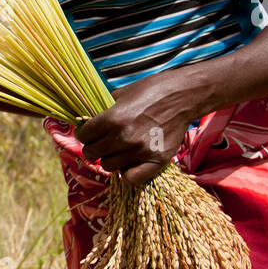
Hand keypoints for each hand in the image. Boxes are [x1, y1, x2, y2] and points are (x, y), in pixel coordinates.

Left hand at [75, 72, 202, 187]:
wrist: (184, 95)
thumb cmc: (152, 90)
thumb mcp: (122, 93)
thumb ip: (104, 110)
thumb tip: (87, 121)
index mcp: (113, 119)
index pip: (83, 136)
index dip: (83, 133)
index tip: (88, 132)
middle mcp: (124, 137)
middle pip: (92, 153)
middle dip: (94, 146)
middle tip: (102, 141)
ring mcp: (140, 151)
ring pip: (108, 166)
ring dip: (109, 158)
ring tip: (117, 150)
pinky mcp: (156, 160)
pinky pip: (131, 179)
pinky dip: (127, 174)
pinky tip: (128, 164)